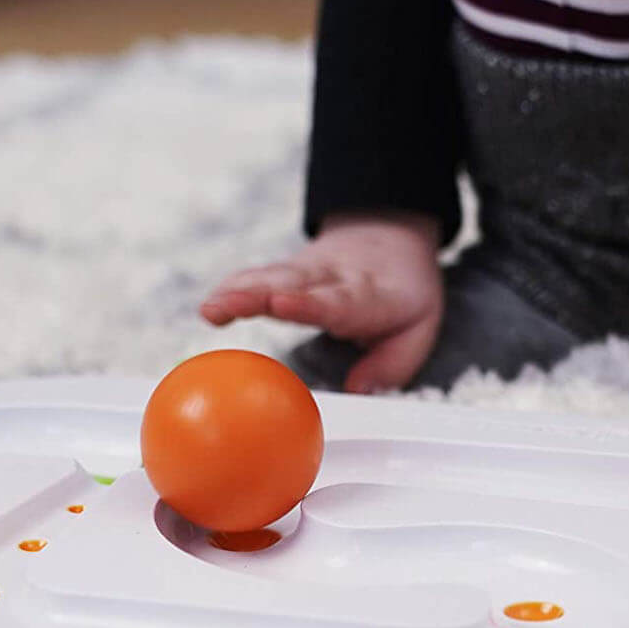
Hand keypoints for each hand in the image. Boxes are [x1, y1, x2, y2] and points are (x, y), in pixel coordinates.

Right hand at [200, 212, 443, 392]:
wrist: (390, 235)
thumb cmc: (402, 291)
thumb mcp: (419, 327)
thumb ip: (392, 364)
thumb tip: (359, 392)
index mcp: (368, 294)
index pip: (335, 299)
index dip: (306, 302)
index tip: (280, 303)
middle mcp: (331, 278)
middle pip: (290, 283)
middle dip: (257, 293)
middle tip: (227, 304)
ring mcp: (306, 272)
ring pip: (269, 277)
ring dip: (237, 292)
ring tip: (208, 310)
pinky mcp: (286, 272)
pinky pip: (257, 278)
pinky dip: (232, 290)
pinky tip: (209, 306)